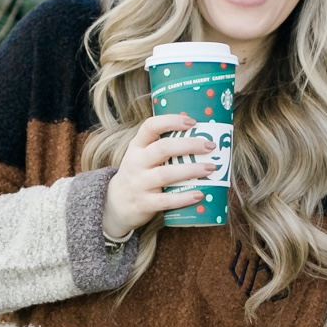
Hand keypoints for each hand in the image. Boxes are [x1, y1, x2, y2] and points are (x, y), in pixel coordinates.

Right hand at [102, 114, 218, 240]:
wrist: (115, 205)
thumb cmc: (138, 175)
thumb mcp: (141, 157)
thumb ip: (161, 147)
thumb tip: (200, 136)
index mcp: (137, 147)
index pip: (150, 126)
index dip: (171, 121)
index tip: (192, 122)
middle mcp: (136, 163)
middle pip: (162, 148)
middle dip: (189, 145)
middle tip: (210, 146)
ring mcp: (139, 184)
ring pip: (166, 174)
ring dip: (191, 170)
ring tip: (210, 168)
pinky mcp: (144, 203)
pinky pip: (166, 201)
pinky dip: (184, 198)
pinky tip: (200, 194)